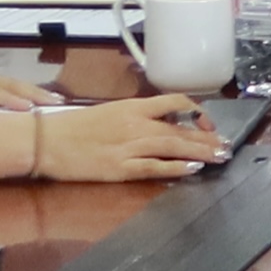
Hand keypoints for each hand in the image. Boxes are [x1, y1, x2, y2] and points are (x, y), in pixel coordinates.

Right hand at [30, 96, 231, 182]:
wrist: (45, 140)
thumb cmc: (72, 127)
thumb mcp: (108, 113)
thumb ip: (135, 117)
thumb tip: (160, 122)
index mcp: (132, 107)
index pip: (174, 101)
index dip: (196, 111)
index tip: (207, 122)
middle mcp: (135, 124)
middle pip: (180, 128)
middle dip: (207, 138)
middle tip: (226, 146)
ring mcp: (128, 146)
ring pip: (173, 146)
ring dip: (200, 152)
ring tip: (219, 157)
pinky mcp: (120, 167)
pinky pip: (154, 167)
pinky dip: (175, 167)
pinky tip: (192, 169)